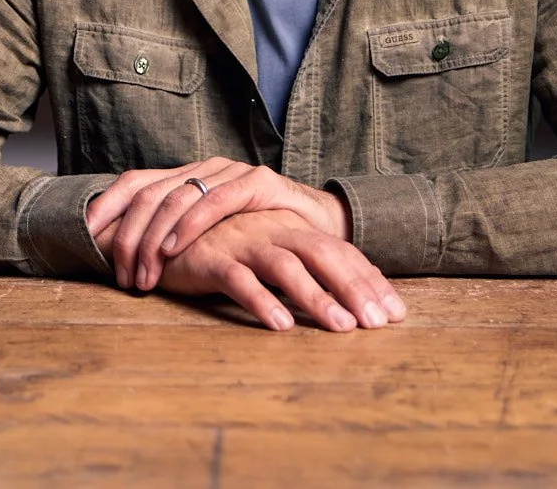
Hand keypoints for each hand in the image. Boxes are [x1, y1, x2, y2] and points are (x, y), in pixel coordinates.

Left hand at [86, 159, 348, 291]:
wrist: (323, 228)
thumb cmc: (262, 238)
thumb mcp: (211, 239)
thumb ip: (176, 241)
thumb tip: (126, 260)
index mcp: (188, 178)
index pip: (135, 182)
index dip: (106, 205)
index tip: (84, 237)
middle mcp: (204, 169)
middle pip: (149, 194)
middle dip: (127, 236)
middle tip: (120, 276)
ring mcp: (230, 173)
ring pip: (176, 198)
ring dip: (152, 239)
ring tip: (142, 274)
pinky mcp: (258, 183)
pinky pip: (215, 201)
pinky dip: (189, 226)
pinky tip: (174, 250)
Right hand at [141, 208, 406, 331]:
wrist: (160, 227)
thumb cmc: (220, 243)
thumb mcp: (265, 248)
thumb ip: (300, 266)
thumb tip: (344, 299)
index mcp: (289, 227)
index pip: (339, 252)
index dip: (369, 280)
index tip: (396, 313)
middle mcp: (271, 229)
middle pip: (322, 254)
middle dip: (355, 288)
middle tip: (379, 324)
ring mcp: (242, 241)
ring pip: (286, 266)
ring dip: (316, 297)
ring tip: (341, 328)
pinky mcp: (210, 257)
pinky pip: (239, 279)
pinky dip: (261, 301)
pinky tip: (281, 325)